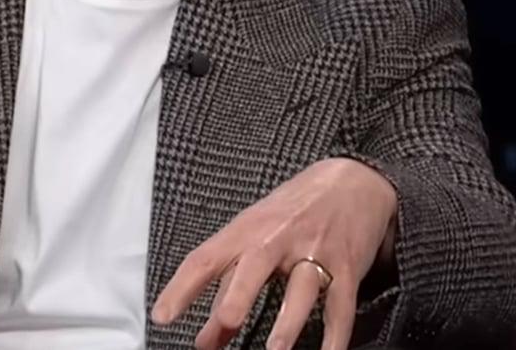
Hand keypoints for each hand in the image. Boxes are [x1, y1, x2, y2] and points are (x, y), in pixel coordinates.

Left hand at [150, 157, 397, 349]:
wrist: (353, 181)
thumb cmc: (293, 212)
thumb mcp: (257, 236)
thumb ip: (230, 287)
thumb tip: (207, 340)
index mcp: (247, 229)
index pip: (207, 257)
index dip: (182, 287)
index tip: (162, 315)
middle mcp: (278, 237)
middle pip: (255, 265)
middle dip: (239, 294)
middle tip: (225, 322)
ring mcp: (315, 251)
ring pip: (302, 288)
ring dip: (288, 322)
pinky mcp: (348, 266)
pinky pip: (341, 305)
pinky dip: (336, 335)